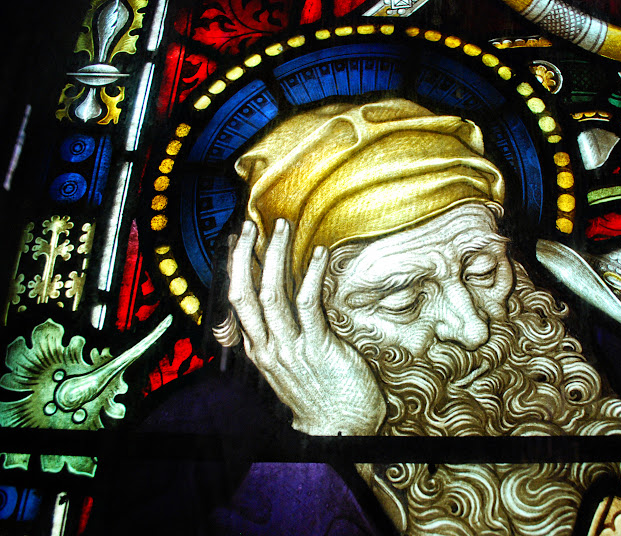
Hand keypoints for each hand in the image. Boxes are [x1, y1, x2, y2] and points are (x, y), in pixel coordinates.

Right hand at [228, 219, 385, 435]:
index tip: (239, 244)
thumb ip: (278, 338)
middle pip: (244, 295)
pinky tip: (318, 255)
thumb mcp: (288, 367)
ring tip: (282, 229)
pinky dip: (311, 275)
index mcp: (258, 351)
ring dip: (274, 257)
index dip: (235, 270)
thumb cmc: (320, 395)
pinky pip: (307, 304)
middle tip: (249, 227)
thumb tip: (280, 305)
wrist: (341, 427)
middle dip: (244, 257)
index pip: (236, 304)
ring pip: (271, 294)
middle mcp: (268, 348)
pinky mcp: (317, 347)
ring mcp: (290, 348)